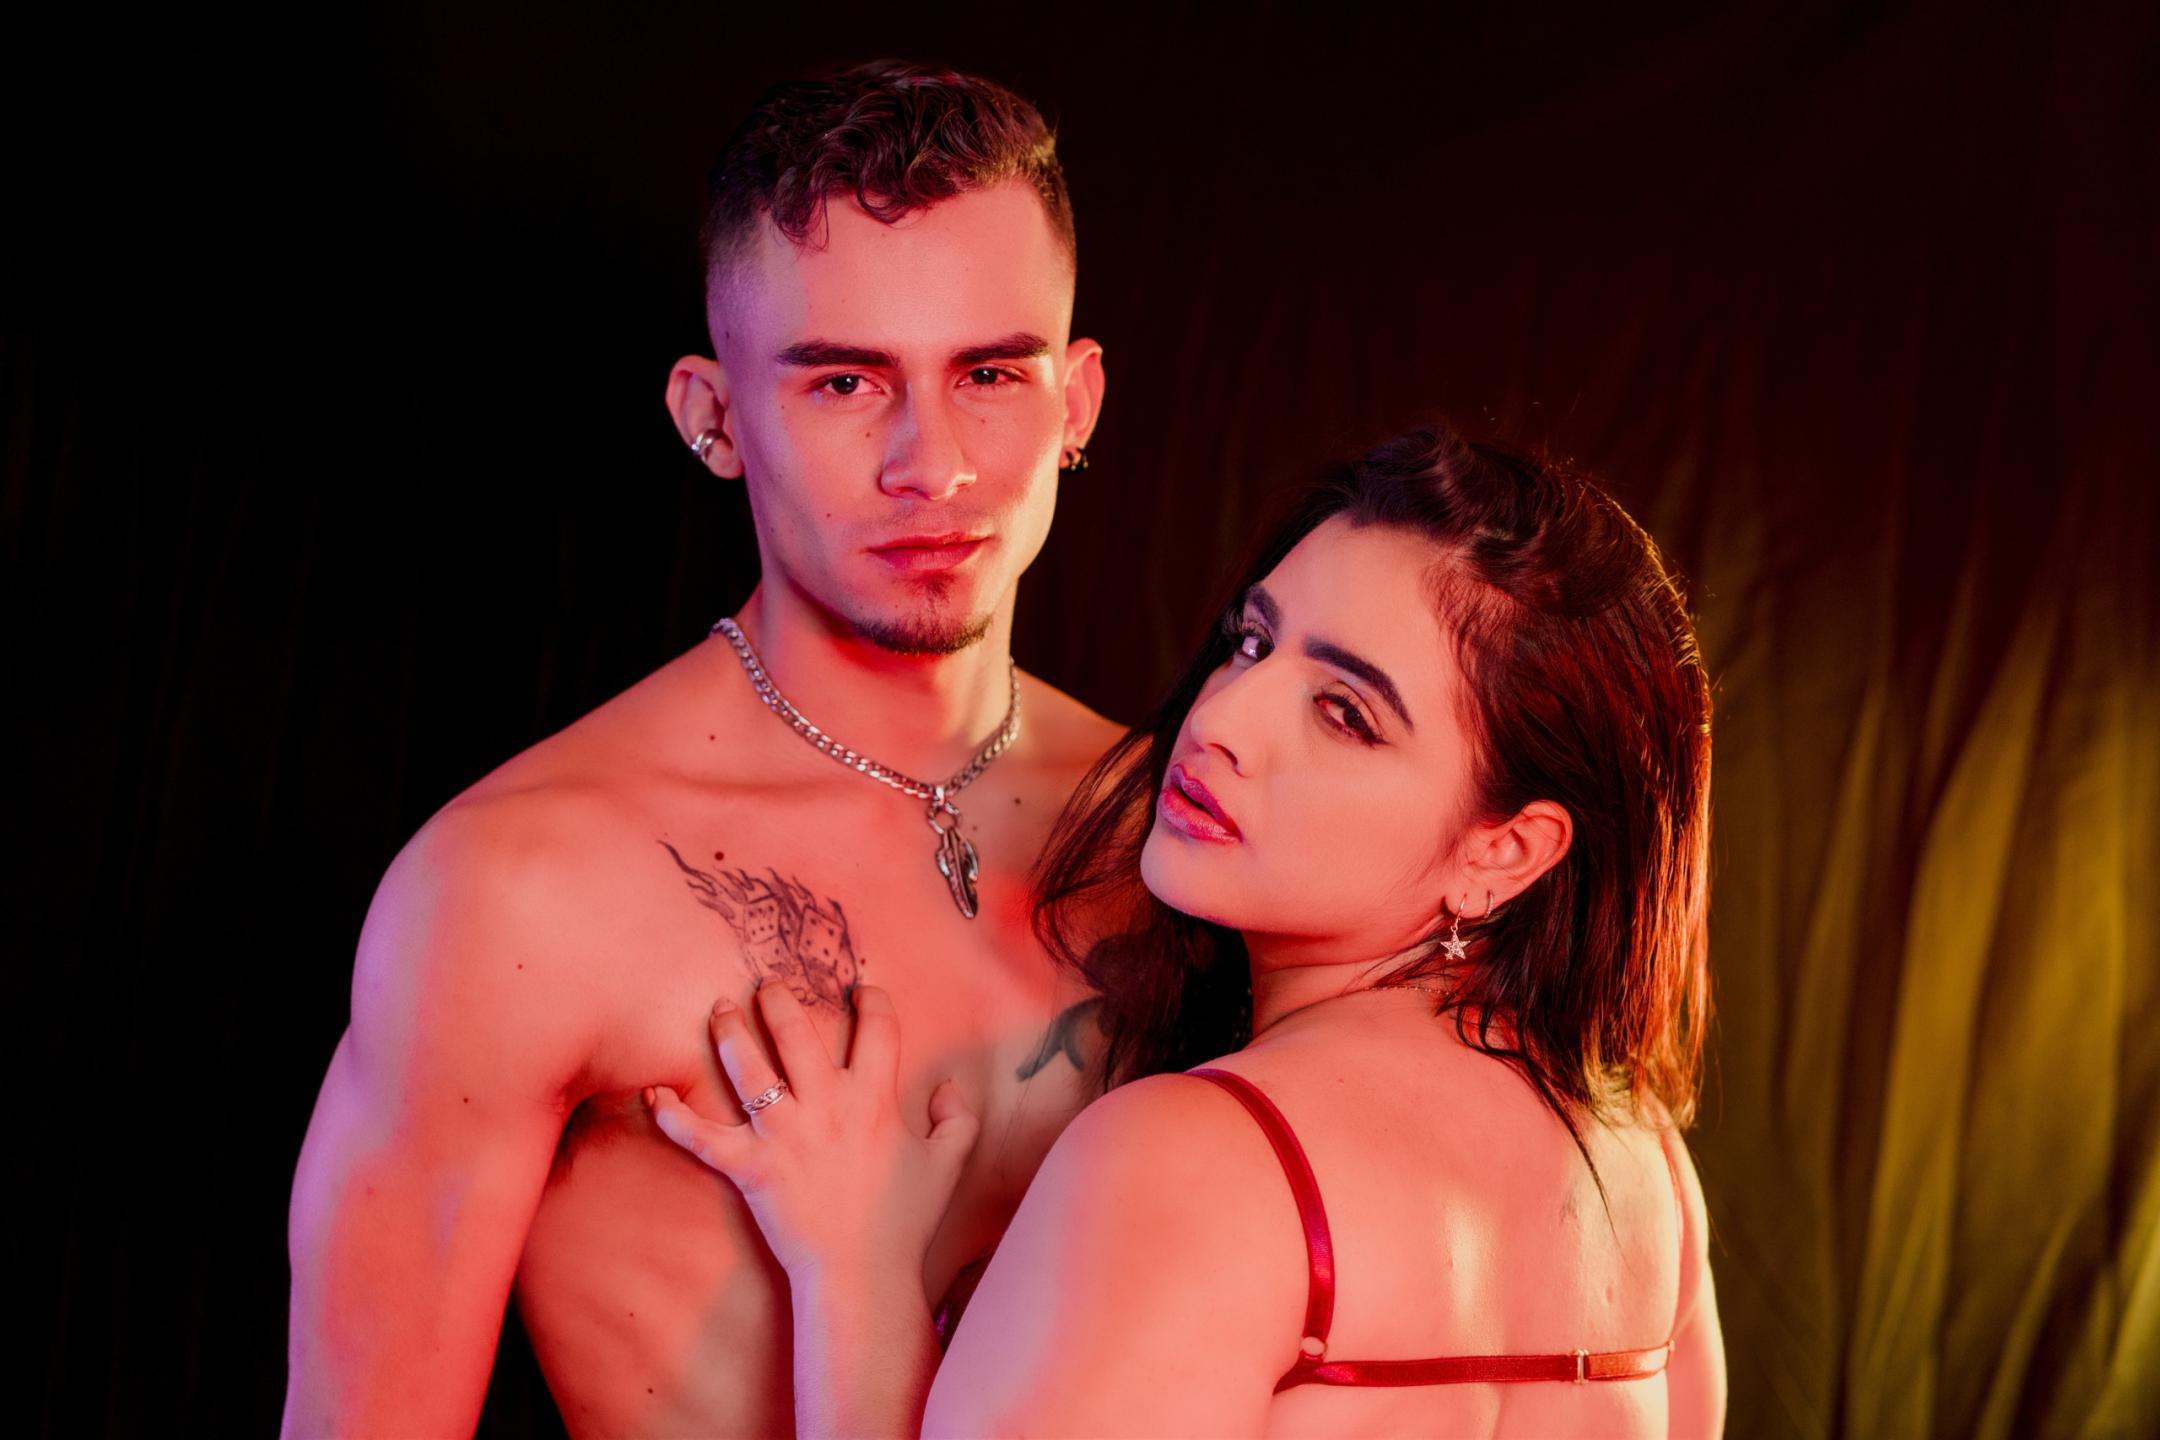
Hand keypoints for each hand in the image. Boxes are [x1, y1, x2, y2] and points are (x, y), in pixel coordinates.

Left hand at [646, 983, 979, 1287]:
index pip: (877, 1029)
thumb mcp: (947, 1164)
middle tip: (768, 983)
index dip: (871, 1002)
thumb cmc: (904, 1222)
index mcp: (874, 1100)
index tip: (862, 991)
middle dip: (779, 999)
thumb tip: (947, 1087)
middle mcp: (825, 1105)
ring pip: (747, 1067)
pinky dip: (674, 1117)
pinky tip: (654, 1095)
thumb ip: (957, 1119)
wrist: (861, 1275)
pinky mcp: (750, 1167)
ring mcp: (783, 1134)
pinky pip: (702, 1137)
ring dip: (729, 1031)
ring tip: (719, 1009)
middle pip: (796, 1032)